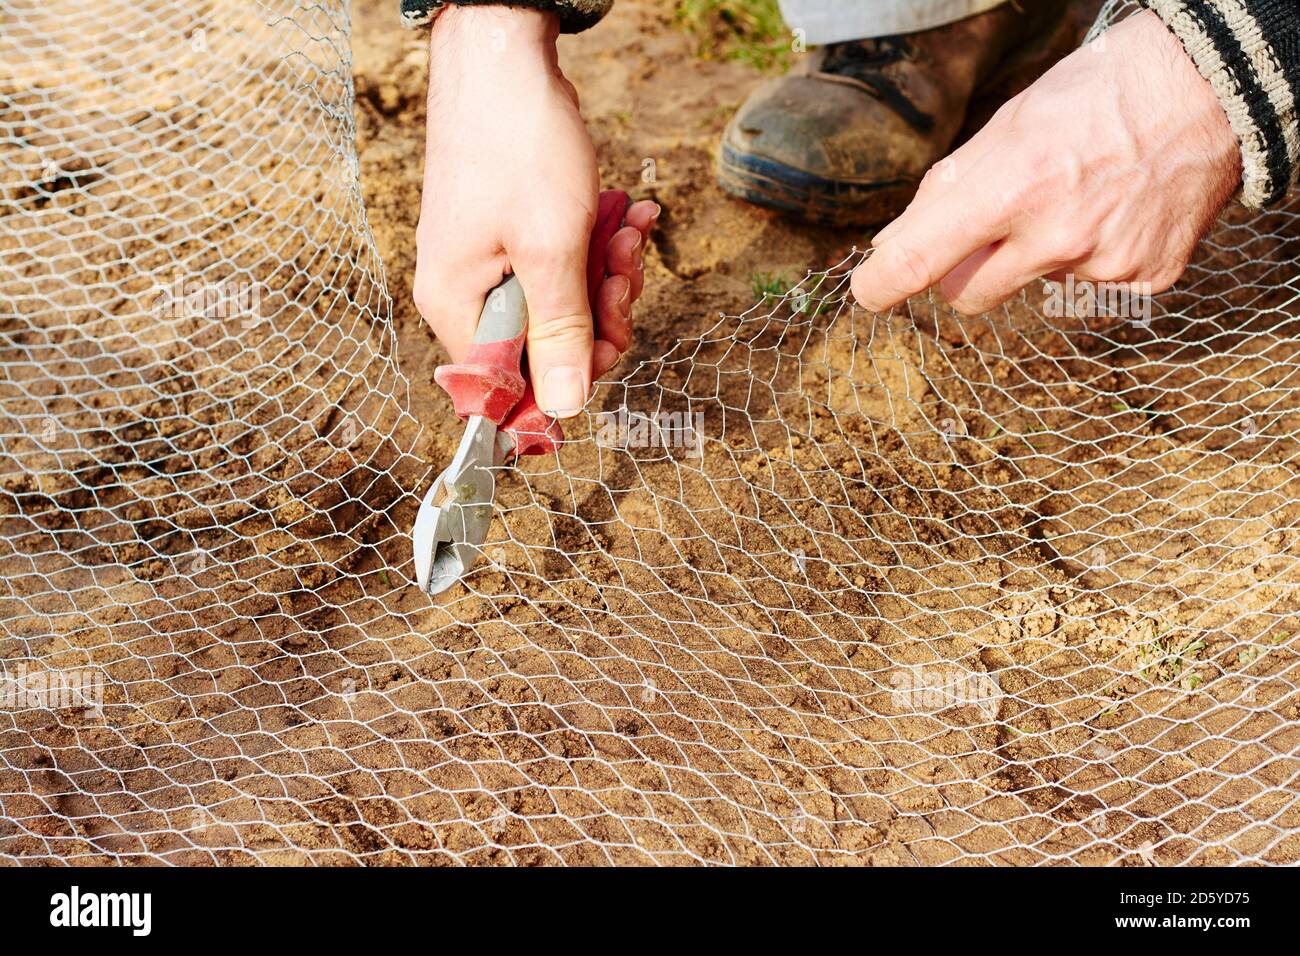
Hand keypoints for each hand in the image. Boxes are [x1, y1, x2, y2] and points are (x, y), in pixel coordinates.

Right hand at [413, 5, 657, 416]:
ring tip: (628, 228)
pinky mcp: (513, 233)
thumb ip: (560, 332)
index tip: (612, 337)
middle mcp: (465, 291)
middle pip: (546, 343)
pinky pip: (564, 263)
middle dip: (600, 309)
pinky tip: (628, 214)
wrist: (505, 55)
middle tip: (625, 267)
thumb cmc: (517, 144)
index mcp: (457, 306)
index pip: (511, 382)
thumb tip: (565, 408)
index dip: (570, 372)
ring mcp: (489, 260)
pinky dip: (599, 243)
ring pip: (564, 301)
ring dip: (608, 271)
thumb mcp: (551, 248)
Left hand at [851, 10, 1241, 315]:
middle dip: (963, 269)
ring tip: (1076, 197)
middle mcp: (1056, 236)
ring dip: (1035, 256)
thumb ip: (946, 193)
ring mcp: (1103, 264)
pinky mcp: (1143, 279)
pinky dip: (1090, 258)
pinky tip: (1114, 212)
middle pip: (967, 295)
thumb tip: (892, 247)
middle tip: (992, 227)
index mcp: (1011, 187)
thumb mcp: (1006, 126)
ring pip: (1030, 287)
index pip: (919, 261)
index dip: (881, 284)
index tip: (868, 291)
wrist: (1205, 89)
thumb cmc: (1093, 97)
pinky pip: (1088, 288)